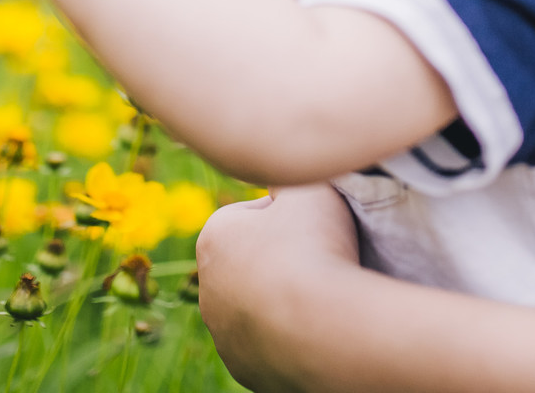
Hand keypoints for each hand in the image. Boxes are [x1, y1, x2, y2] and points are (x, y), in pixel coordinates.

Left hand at [196, 185, 358, 391]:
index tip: (311, 226)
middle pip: (250, 262)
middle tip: (318, 259)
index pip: (250, 216)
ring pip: (256, 306)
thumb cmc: (314, 247)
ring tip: (319, 295)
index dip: (287, 217)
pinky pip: (268, 344)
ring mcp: (224, 335)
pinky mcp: (245, 370)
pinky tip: (313, 326)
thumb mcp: (306, 185)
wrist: (327, 330)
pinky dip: (287, 335)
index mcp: (213, 238)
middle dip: (278, 259)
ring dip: (281, 299)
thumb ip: (287, 171)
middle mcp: (207, 289)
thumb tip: (279, 164)